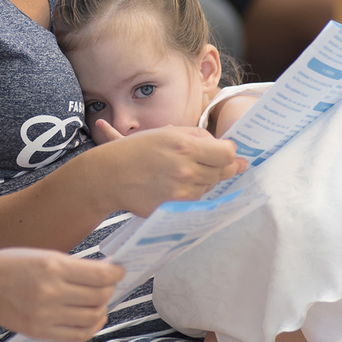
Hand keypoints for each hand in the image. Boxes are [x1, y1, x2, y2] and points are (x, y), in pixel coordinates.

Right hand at [0, 249, 123, 341]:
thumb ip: (73, 266)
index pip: (101, 276)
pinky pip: (79, 335)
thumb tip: (105, 274)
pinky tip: (90, 317)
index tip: (118, 270)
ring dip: (101, 308)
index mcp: (52, 267)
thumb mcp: (42, 255)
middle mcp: (51, 292)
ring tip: (97, 300)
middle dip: (109, 290)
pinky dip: (91, 326)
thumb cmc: (10, 265)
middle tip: (106, 284)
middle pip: (100, 297)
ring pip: (93, 317)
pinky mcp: (41, 332)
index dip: (116, 273)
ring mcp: (46, 316)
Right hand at [91, 123, 247, 214]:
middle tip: (203, 161)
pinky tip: (174, 184)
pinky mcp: (175, 208)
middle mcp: (186, 171)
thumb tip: (224, 147)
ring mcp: (181, 193)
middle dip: (217, 165)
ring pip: (209, 187)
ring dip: (203, 179)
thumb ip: (198, 136)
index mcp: (186, 147)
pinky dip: (191, 192)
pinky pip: (196, 200)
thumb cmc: (137, 149)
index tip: (226, 151)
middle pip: (222, 171)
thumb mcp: (167, 132)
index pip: (227, 154)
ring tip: (181, 171)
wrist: (110, 175)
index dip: (230, 152)